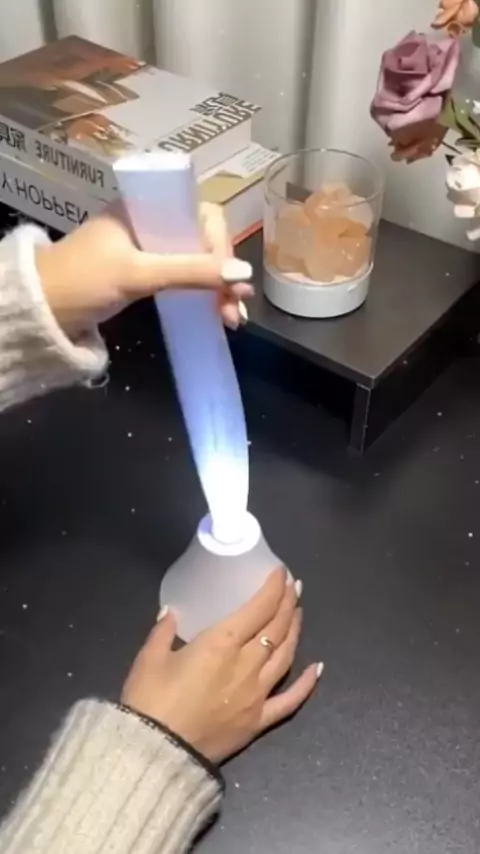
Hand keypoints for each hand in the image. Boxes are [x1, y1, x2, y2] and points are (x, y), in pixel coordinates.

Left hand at [35, 202, 252, 335]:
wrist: (40, 312)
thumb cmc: (82, 282)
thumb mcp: (138, 274)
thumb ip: (190, 272)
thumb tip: (244, 273)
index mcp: (145, 208)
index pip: (201, 215)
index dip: (220, 246)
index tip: (228, 278)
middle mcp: (150, 223)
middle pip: (202, 240)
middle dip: (222, 273)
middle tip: (234, 307)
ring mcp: (147, 249)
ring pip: (195, 262)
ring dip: (216, 288)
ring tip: (231, 319)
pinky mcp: (143, 273)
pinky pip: (182, 278)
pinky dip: (200, 295)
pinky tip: (215, 314)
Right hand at [121, 569, 321, 763]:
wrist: (156, 753)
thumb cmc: (150, 700)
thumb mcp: (149, 658)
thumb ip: (163, 631)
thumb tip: (170, 612)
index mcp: (221, 643)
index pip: (258, 608)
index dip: (273, 588)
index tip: (281, 573)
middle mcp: (246, 664)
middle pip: (276, 628)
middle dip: (288, 603)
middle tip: (294, 586)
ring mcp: (257, 694)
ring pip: (285, 656)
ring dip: (295, 631)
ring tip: (299, 612)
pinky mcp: (258, 720)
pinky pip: (290, 700)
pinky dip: (307, 684)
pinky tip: (318, 668)